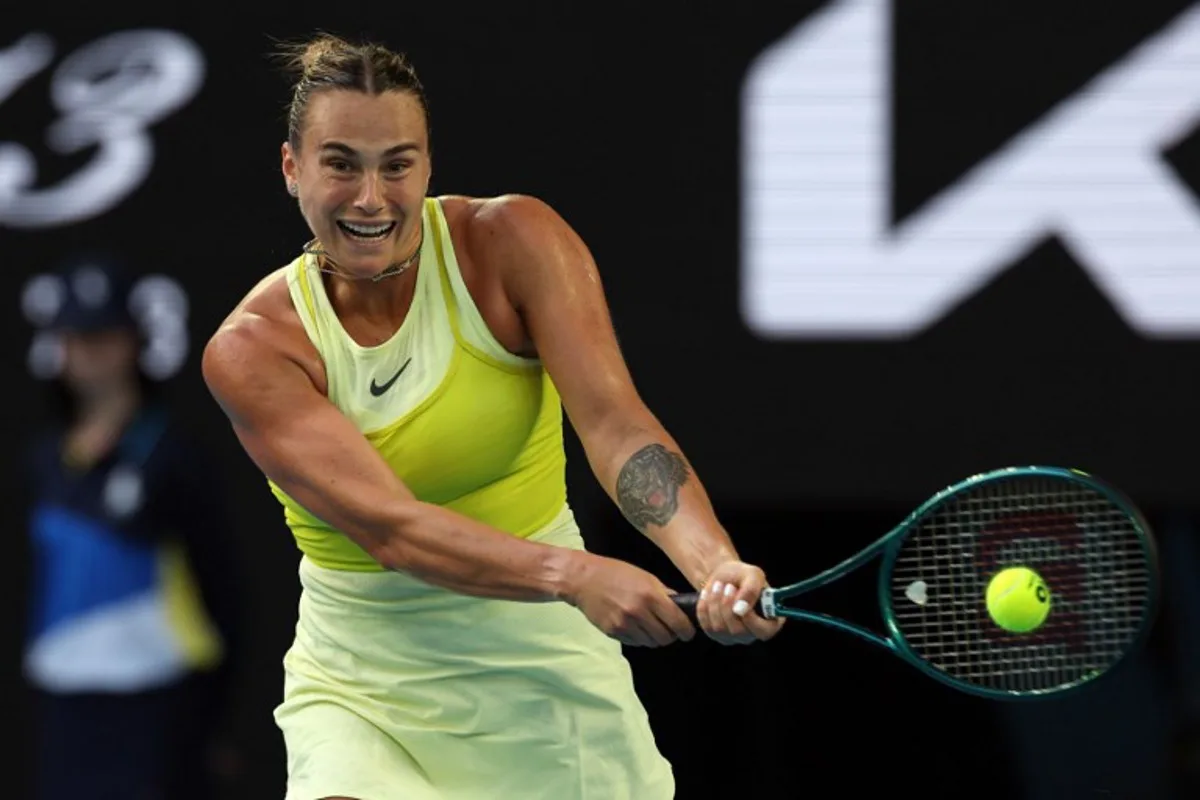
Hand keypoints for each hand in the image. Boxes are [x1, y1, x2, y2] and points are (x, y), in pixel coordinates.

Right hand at [563, 552, 695, 646]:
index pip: (678, 623)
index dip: (686, 630)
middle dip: (670, 635)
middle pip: (665, 637)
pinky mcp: (613, 632)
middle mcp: (639, 612)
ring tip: (650, 625)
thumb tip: (682, 608)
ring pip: (651, 643)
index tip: (687, 632)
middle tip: (668, 628)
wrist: (584, 579)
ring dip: (654, 637)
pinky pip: (635, 642)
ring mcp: (625, 624)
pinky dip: (639, 638)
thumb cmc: (616, 573)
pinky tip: (635, 626)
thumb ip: (664, 593)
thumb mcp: (645, 577)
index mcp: (651, 595)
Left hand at [696, 560, 784, 644]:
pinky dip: (704, 607)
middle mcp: (753, 633)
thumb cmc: (743, 576)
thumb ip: (752, 589)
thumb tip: (740, 610)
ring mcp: (733, 636)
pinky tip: (708, 594)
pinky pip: (706, 625)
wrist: (723, 577)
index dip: (751, 620)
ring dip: (716, 603)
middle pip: (737, 631)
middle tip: (728, 586)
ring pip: (720, 628)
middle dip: (728, 605)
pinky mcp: (716, 634)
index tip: (740, 602)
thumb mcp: (753, 574)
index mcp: (770, 620)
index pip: (764, 632)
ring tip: (718, 586)